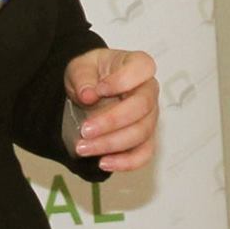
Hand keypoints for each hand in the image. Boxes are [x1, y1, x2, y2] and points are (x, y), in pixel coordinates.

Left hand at [63, 47, 157, 172]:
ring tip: (82, 148)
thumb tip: (88, 94)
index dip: (123, 80)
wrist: (90, 94)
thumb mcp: (79, 67)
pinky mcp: (145, 139)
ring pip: (141, 133)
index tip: (98, 90)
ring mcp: (150, 116)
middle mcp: (149, 91)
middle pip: (143, 106)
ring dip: (111, 144)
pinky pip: (144, 154)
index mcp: (137, 65)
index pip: (143, 68)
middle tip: (85, 130)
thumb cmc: (91, 75)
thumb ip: (82, 77)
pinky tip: (103, 162)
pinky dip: (125, 162)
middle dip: (112, 121)